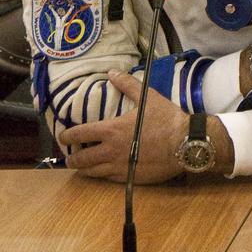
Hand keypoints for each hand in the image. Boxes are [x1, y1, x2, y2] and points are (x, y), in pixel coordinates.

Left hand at [58, 70, 185, 183]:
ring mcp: (118, 166)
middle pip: (79, 159)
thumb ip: (128, 85)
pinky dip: (102, 174)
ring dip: (84, 168)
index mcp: (111, 130)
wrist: (186, 143)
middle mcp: (109, 151)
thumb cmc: (167, 119)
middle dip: (71, 157)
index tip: (64, 136)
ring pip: (90, 172)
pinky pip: (107, 179)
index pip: (78, 134)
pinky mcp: (128, 177)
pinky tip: (106, 170)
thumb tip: (112, 73)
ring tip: (84, 165)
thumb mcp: (148, 98)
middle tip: (72, 155)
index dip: (66, 135)